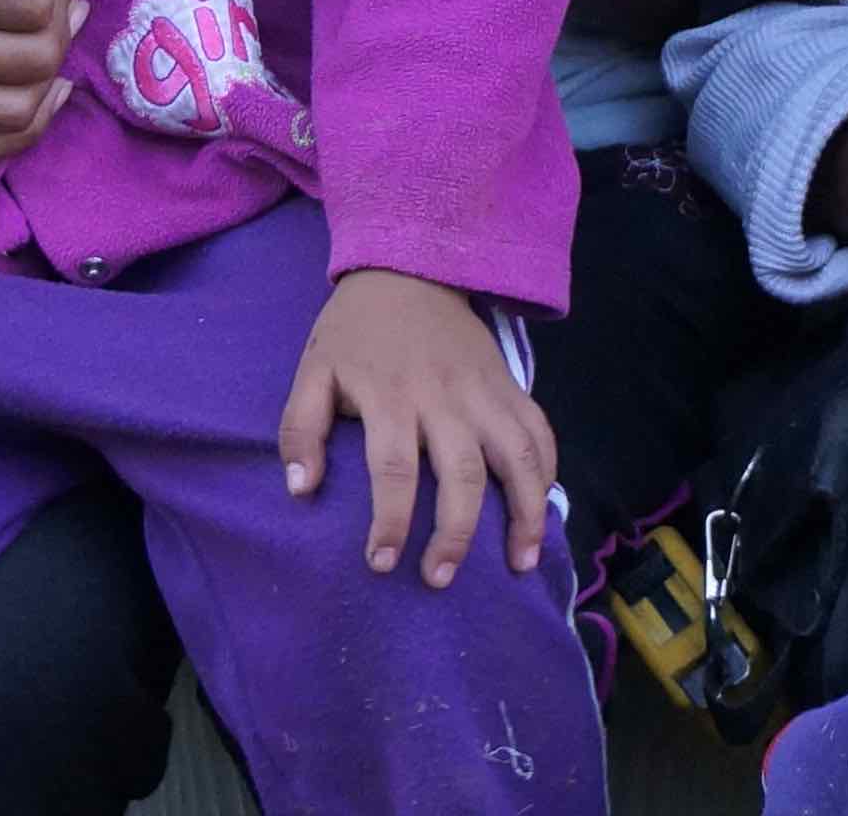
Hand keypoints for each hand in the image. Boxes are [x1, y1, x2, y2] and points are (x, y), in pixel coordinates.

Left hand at [275, 270, 555, 589]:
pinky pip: (540, 431)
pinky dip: (547, 473)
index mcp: (390, 396)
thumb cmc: (356, 331)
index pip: (392, 469)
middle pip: (462, 473)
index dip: (389, 521)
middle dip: (456, 533)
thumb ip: (300, 428)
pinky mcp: (511, 384)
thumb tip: (300, 490)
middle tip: (439, 578)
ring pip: (517, 456)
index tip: (381, 563)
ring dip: (524, 513)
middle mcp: (445, 397)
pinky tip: (542, 512)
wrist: (412, 267)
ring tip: (521, 564)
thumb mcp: (312, 370)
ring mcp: (485, 391)